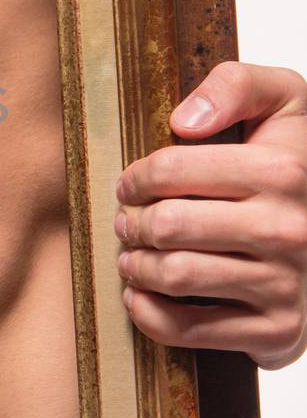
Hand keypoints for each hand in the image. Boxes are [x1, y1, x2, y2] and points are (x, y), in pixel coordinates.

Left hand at [113, 61, 306, 368]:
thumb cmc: (295, 165)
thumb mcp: (282, 102)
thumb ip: (236, 85)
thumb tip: (184, 121)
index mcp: (285, 171)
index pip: (173, 170)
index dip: (137, 178)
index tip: (130, 186)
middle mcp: (290, 229)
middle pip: (169, 225)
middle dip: (132, 223)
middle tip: (127, 223)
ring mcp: (287, 285)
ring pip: (176, 275)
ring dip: (136, 266)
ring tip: (132, 256)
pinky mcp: (277, 332)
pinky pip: (188, 329)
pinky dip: (149, 314)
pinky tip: (141, 295)